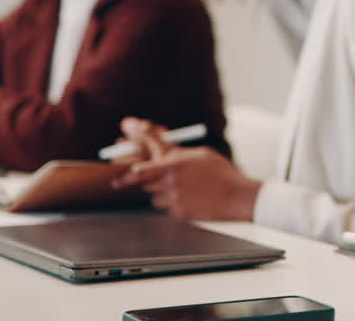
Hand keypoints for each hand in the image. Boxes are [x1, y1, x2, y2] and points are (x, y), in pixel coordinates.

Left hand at [112, 117, 260, 219]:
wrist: (236, 196)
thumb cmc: (222, 173)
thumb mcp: (201, 155)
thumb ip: (178, 152)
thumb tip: (162, 148)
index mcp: (176, 160)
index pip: (148, 148)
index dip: (134, 142)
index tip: (119, 142)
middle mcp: (170, 177)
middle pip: (140, 176)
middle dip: (135, 177)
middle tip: (118, 180)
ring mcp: (172, 196)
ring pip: (153, 194)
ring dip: (160, 191)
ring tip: (182, 188)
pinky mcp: (177, 211)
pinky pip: (165, 206)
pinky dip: (173, 203)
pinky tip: (191, 199)